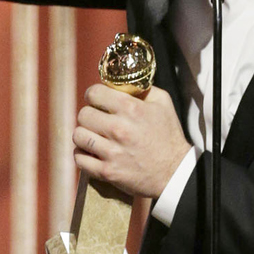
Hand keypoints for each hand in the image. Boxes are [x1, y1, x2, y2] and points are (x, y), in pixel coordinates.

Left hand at [73, 84, 186, 200]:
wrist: (174, 172)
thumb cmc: (169, 136)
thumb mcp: (163, 103)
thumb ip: (142, 89)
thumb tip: (122, 81)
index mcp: (131, 109)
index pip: (94, 93)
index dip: (92, 94)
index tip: (95, 100)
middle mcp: (119, 129)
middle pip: (83, 115)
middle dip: (88, 115)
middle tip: (95, 120)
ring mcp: (112, 152)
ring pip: (78, 136)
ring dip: (83, 135)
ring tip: (92, 136)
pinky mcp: (107, 172)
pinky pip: (80, 160)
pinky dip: (82, 155)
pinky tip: (91, 153)